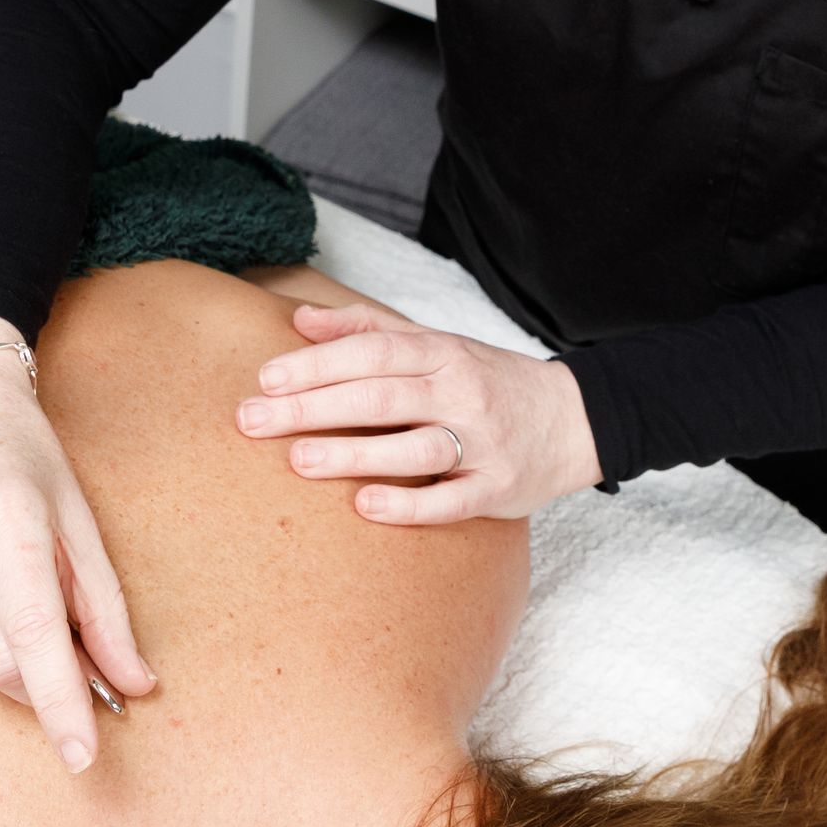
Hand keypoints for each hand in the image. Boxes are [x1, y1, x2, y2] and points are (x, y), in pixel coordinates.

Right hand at [0, 312, 156, 772]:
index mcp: (8, 518)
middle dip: (43, 688)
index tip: (84, 755)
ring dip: (9, 651)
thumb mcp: (79, 514)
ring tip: (21, 588)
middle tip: (80, 683)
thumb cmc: (25, 449)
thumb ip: (105, 606)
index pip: (34, 635)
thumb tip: (134, 684)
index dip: (61, 702)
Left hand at [234, 296, 601, 523]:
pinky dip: (408, 505)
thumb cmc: (486, 380)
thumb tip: (300, 319)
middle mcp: (462, 392)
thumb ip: (367, 328)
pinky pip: (451, 502)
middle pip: (381, 397)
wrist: (574, 419)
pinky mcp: (498, 489)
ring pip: (413, 448)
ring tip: (298, 461)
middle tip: (251, 422)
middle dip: (312, 408)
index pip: (373, 351)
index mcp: (443, 352)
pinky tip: (364, 506)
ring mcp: (482, 443)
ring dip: (353, 454)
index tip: (265, 379)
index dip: (318, 364)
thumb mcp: (436, 343)